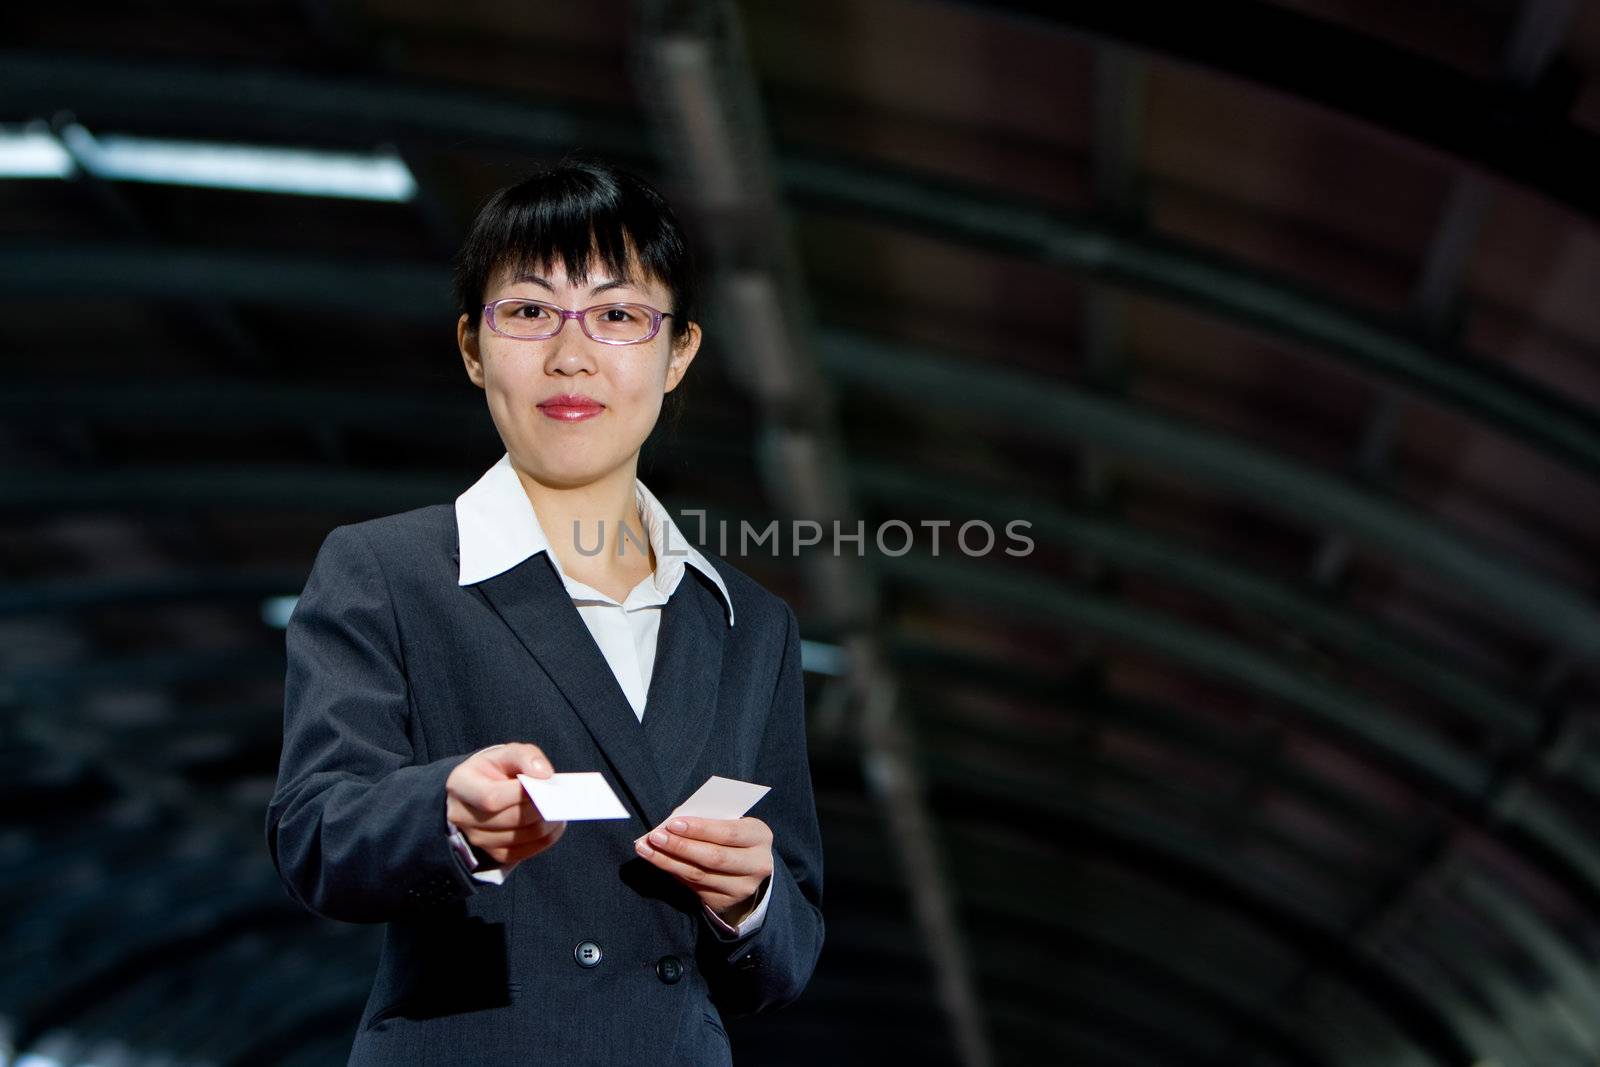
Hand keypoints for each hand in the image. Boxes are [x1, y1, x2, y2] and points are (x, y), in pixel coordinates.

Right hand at [446, 743, 565, 871]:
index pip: (491, 798)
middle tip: (560, 797)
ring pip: (521, 837)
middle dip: (540, 808)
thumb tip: (544, 775)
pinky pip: (525, 852)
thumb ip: (525, 756)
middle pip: (510, 819)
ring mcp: (476, 838)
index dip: (521, 794)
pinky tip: (553, 824)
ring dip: (547, 824)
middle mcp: (462, 816)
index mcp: (460, 785)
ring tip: (558, 808)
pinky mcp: (493, 854)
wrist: (483, 791)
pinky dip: (546, 838)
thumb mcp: (507, 754)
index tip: (544, 782)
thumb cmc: (496, 769)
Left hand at [634, 816, 773, 921]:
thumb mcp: (731, 822)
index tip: (672, 823)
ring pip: (699, 875)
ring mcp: (741, 888)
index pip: (728, 833)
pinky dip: (673, 872)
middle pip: (713, 857)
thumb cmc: (733, 835)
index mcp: (760, 837)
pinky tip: (658, 861)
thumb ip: (708, 820)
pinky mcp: (724, 902)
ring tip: (645, 848)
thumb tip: (672, 824)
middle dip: (680, 846)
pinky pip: (693, 886)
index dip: (699, 829)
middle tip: (654, 836)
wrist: (749, 867)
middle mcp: (756, 865)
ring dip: (668, 861)